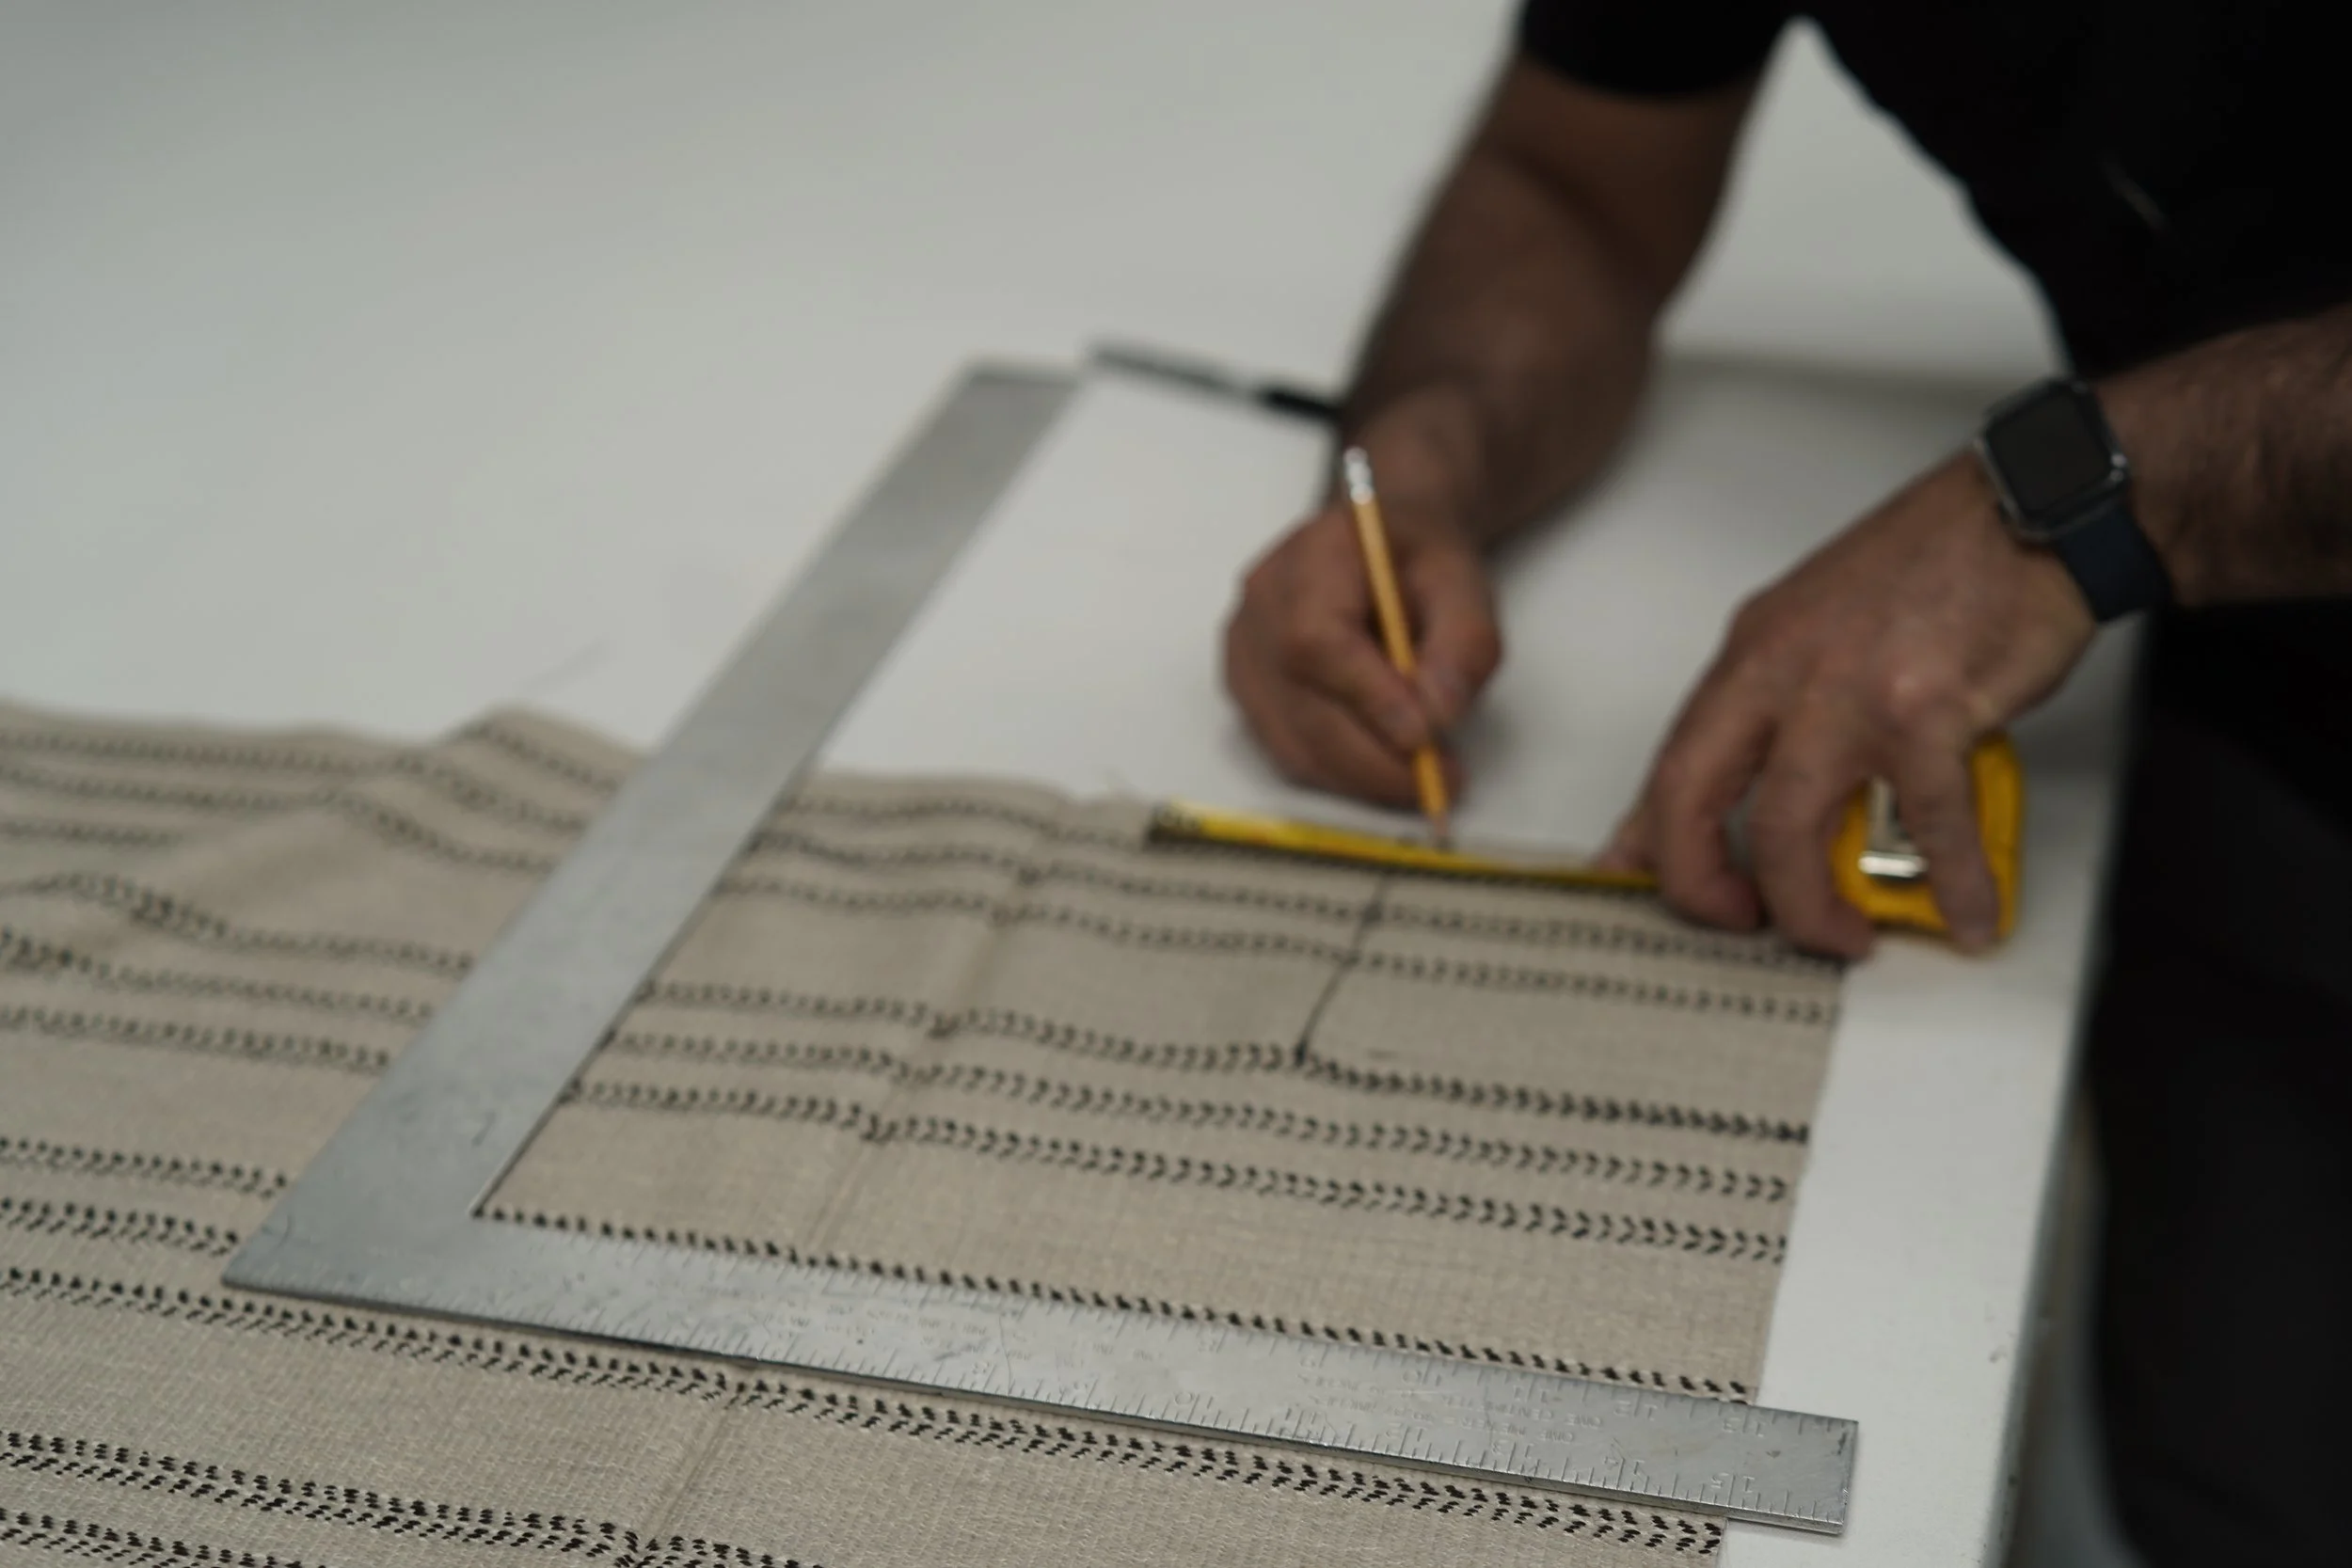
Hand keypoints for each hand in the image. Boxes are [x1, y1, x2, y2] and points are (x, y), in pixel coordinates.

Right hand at [1223, 493, 1501, 807]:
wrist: (1383, 545)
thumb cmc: (1420, 561)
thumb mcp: (1465, 585)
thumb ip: (1464, 644)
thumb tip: (1437, 715)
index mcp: (1314, 556)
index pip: (1316, 640)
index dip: (1367, 698)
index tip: (1424, 739)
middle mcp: (1261, 604)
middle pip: (1300, 704)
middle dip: (1375, 760)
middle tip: (1442, 781)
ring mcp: (1244, 650)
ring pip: (1291, 741)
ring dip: (1360, 778)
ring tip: (1424, 780)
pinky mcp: (1246, 689)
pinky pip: (1286, 749)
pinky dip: (1340, 774)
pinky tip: (1383, 771)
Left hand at [1600, 452, 2094, 956]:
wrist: (2031, 513)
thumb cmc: (1939, 565)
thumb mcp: (1819, 623)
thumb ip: (1780, 701)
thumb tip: (1759, 776)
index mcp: (1754, 653)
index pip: (1674, 757)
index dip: (1648, 834)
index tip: (1636, 877)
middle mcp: (1782, 670)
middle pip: (1691, 796)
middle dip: (1699, 882)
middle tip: (1739, 920)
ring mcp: (1848, 692)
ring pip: (1786, 828)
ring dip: (1808, 904)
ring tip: (1845, 935)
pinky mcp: (1925, 713)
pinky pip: (1930, 827)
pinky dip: (1953, 883)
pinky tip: (1967, 911)